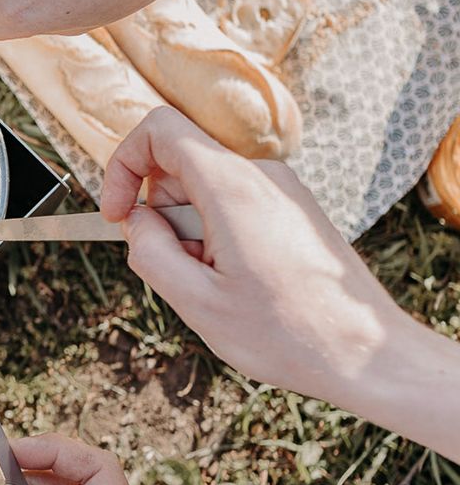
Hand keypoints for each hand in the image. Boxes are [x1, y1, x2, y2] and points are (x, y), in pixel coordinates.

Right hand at [101, 108, 459, 461]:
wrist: (368, 354)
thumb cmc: (287, 333)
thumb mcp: (196, 302)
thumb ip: (149, 252)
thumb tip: (135, 221)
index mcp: (232, 188)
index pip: (159, 130)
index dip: (123, 164)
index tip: (117, 215)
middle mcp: (260, 175)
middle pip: (179, 168)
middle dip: (160, 217)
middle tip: (181, 273)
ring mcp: (281, 190)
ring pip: (204, 192)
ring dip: (190, 234)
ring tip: (217, 286)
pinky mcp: (292, 209)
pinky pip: (234, 206)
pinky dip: (217, 238)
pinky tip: (240, 285)